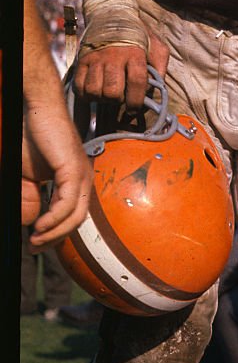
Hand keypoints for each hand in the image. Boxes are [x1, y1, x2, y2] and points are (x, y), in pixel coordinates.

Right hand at [22, 99, 93, 249]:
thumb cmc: (33, 141)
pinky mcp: (73, 170)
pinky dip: (55, 218)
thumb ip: (32, 199)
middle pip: (77, 220)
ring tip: (36, 239)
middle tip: (35, 247)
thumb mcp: (27, 177)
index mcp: (76, 183)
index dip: (56, 234)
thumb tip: (34, 223)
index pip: (72, 217)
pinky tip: (40, 226)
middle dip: (55, 238)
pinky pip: (68, 202)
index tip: (36, 244)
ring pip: (75, 215)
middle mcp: (84, 180)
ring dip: (54, 232)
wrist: (37, 114)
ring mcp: (81, 175)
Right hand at [75, 29, 169, 109]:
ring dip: (101, 98)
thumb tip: (157, 89)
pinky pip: (79, 86)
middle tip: (121, 97)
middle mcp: (114, 56)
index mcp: (135, 54)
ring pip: (94, 91)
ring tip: (107, 94)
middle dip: (118, 100)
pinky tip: (95, 92)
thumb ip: (160, 68)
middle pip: (112, 91)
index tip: (135, 108)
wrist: (113, 16)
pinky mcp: (82, 60)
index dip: (136, 101)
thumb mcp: (158, 48)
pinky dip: (86, 95)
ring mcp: (96, 59)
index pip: (137, 82)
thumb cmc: (139, 37)